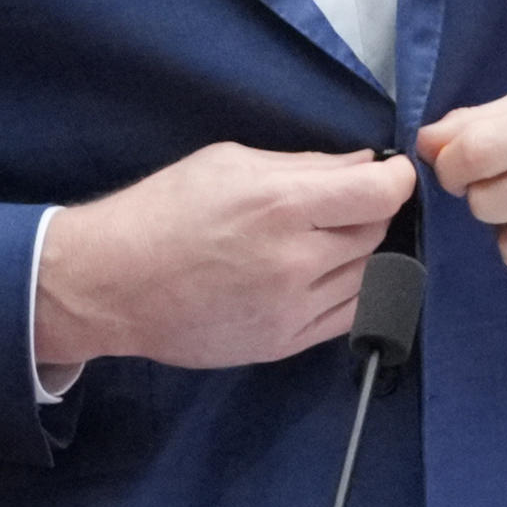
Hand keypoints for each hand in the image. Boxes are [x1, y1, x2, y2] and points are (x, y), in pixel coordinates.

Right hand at [36, 143, 417, 383]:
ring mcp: (292, 310)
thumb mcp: (229, 163)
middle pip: (377, 234)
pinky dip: (353, 290)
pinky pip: (349, 316)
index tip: (390, 173)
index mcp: (281, 206)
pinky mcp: (285, 344)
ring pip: (370, 277)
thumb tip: (362, 164)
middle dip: (370, 211)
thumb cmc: (163, 211)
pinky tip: (327, 273)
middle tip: (346, 202)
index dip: (395, 179)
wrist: (112, 286)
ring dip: (363, 253)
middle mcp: (296, 261)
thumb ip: (304, 164)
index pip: (378, 194)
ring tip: (330, 238)